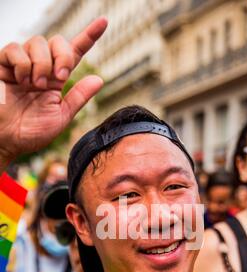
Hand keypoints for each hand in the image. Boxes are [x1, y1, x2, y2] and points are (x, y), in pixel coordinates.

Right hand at [0, 17, 106, 161]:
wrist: (6, 140)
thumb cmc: (30, 133)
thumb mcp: (60, 117)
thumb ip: (78, 98)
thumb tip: (98, 79)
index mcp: (57, 80)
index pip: (74, 53)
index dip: (88, 36)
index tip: (103, 22)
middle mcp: (41, 68)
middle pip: (58, 42)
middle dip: (63, 56)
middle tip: (60, 77)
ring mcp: (22, 65)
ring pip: (38, 42)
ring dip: (42, 63)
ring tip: (35, 84)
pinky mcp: (3, 65)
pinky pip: (15, 49)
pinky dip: (22, 63)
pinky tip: (21, 80)